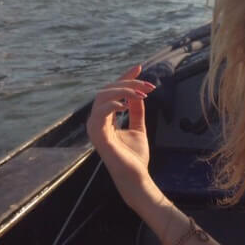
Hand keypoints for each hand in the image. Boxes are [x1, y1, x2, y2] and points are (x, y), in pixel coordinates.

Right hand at [86, 65, 155, 206]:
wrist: (136, 177)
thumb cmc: (135, 156)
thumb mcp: (138, 127)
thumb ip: (136, 110)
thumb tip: (138, 93)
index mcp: (105, 119)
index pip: (112, 91)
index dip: (124, 78)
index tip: (139, 67)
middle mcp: (97, 121)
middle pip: (107, 90)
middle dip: (128, 83)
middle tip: (148, 86)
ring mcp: (95, 128)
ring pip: (102, 97)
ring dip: (123, 91)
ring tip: (141, 93)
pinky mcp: (98, 136)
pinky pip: (101, 113)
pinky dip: (113, 104)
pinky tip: (128, 104)